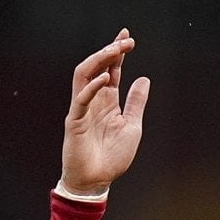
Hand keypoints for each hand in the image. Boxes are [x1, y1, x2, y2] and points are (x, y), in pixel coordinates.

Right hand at [60, 28, 150, 194]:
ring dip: (99, 61)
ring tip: (114, 50)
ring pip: (84, 75)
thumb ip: (136, 103)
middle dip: (111, 51)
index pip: (111, 70)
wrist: (96, 181)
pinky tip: (106, 78)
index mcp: (108, 102)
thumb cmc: (113, 157)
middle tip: (126, 40)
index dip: (118, 53)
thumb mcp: (132, 126)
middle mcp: (93, 101)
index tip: (128, 37)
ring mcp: (82, 109)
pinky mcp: (74, 121)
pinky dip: (92, 87)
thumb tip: (144, 79)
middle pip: (97, 66)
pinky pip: (80, 99)